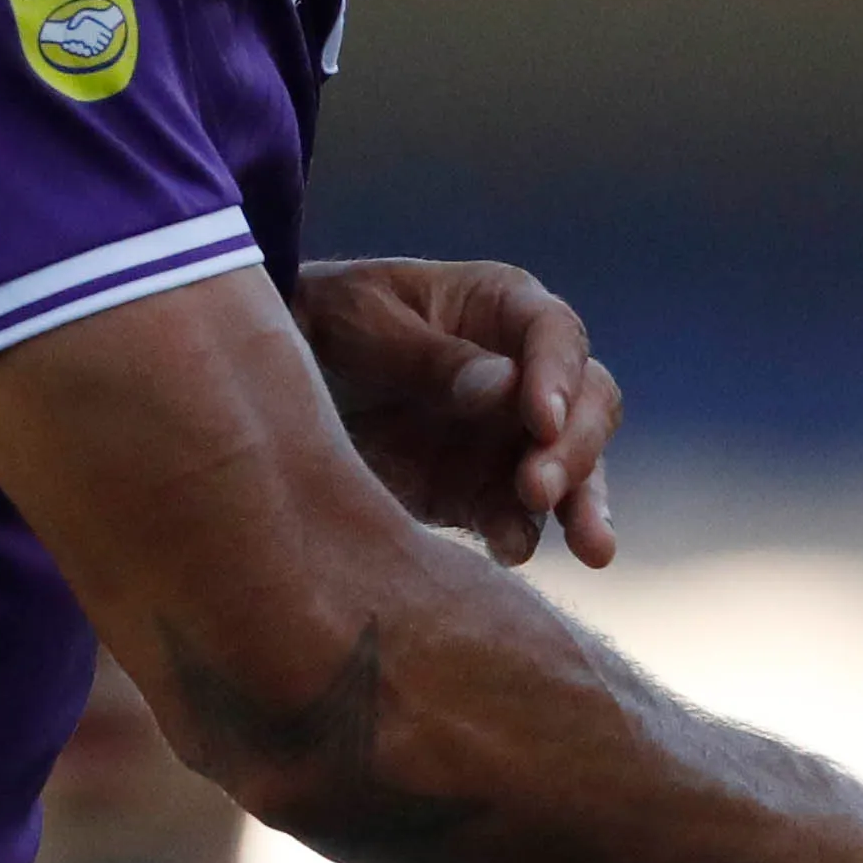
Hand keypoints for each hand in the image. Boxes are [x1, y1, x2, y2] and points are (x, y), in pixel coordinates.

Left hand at [287, 255, 616, 567]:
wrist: (270, 380)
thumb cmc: (326, 320)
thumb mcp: (363, 322)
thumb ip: (430, 356)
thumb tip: (507, 388)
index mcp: (503, 308)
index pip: (556, 336)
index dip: (558, 377)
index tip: (540, 420)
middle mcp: (524, 375)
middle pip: (587, 406)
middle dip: (574, 449)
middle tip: (538, 487)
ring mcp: (508, 438)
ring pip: (573, 471)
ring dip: (582, 507)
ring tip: (591, 549)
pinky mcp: (480, 492)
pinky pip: (515, 517)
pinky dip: (519, 536)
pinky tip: (509, 554)